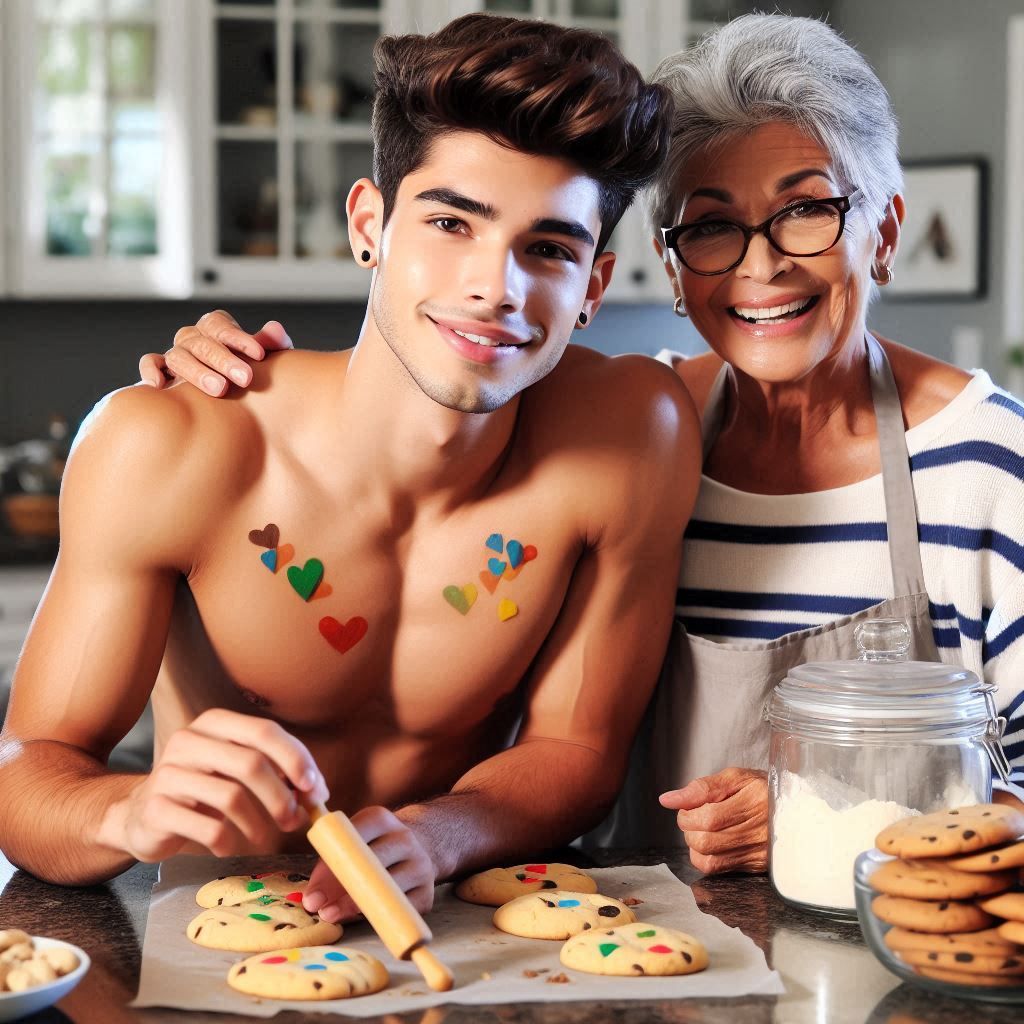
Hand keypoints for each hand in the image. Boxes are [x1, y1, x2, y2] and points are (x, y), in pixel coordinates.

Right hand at [107, 708, 328, 861]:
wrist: (140, 815)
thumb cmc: (201, 790)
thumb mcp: (233, 769)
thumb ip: (273, 770)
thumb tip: (315, 791)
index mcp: (214, 723)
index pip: (264, 731)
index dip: (295, 758)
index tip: (314, 787)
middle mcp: (188, 740)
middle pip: (250, 763)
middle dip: (281, 796)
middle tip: (295, 820)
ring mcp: (168, 773)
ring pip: (231, 796)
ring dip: (259, 823)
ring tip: (265, 836)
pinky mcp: (156, 808)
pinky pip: (208, 828)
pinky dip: (228, 842)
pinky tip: (228, 847)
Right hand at [138, 310, 292, 395]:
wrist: (232, 407)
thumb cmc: (250, 377)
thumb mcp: (264, 362)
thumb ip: (270, 345)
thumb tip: (276, 330)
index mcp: (216, 329)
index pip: (220, 325)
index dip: (240, 338)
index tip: (260, 355)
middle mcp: (193, 338)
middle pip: (202, 343)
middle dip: (225, 360)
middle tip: (246, 379)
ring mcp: (175, 354)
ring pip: (178, 356)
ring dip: (198, 371)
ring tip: (220, 389)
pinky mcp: (160, 372)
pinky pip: (150, 364)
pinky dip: (152, 371)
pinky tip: (162, 387)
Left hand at [302, 806, 436, 922]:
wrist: (420, 847)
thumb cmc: (372, 848)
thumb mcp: (354, 839)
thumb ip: (332, 861)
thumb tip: (313, 898)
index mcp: (381, 820)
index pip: (354, 838)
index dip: (330, 869)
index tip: (312, 895)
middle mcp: (405, 838)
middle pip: (373, 864)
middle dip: (342, 891)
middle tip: (320, 911)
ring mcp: (420, 865)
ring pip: (388, 889)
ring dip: (357, 906)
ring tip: (334, 916)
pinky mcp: (427, 893)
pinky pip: (402, 910)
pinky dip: (381, 918)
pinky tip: (363, 920)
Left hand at [659, 767, 767, 874]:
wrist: (794, 809)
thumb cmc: (761, 789)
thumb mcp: (735, 778)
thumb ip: (700, 788)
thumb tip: (667, 800)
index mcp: (755, 801)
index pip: (708, 818)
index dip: (688, 814)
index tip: (688, 808)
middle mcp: (759, 830)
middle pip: (705, 841)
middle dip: (689, 829)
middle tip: (694, 817)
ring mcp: (759, 852)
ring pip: (708, 860)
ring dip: (695, 845)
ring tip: (703, 830)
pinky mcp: (756, 866)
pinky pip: (719, 870)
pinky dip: (705, 857)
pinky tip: (712, 843)